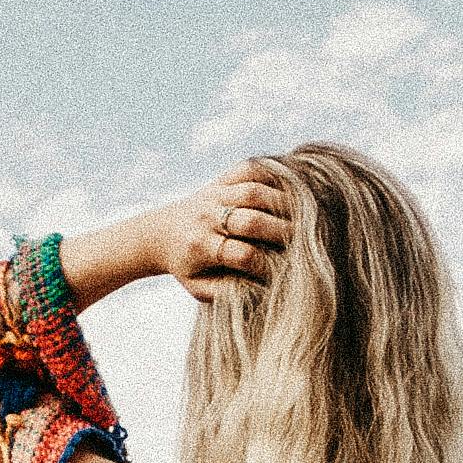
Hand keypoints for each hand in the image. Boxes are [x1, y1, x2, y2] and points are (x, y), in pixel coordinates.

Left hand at [156, 160, 291, 291]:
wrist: (160, 234)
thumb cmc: (187, 267)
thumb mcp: (199, 288)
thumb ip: (227, 292)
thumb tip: (263, 290)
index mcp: (200, 247)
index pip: (241, 255)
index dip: (267, 264)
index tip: (282, 273)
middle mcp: (206, 217)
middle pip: (249, 220)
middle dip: (280, 232)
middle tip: (302, 242)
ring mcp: (213, 195)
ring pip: (252, 191)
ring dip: (282, 204)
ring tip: (303, 217)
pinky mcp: (220, 179)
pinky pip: (249, 169)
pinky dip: (272, 175)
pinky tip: (289, 189)